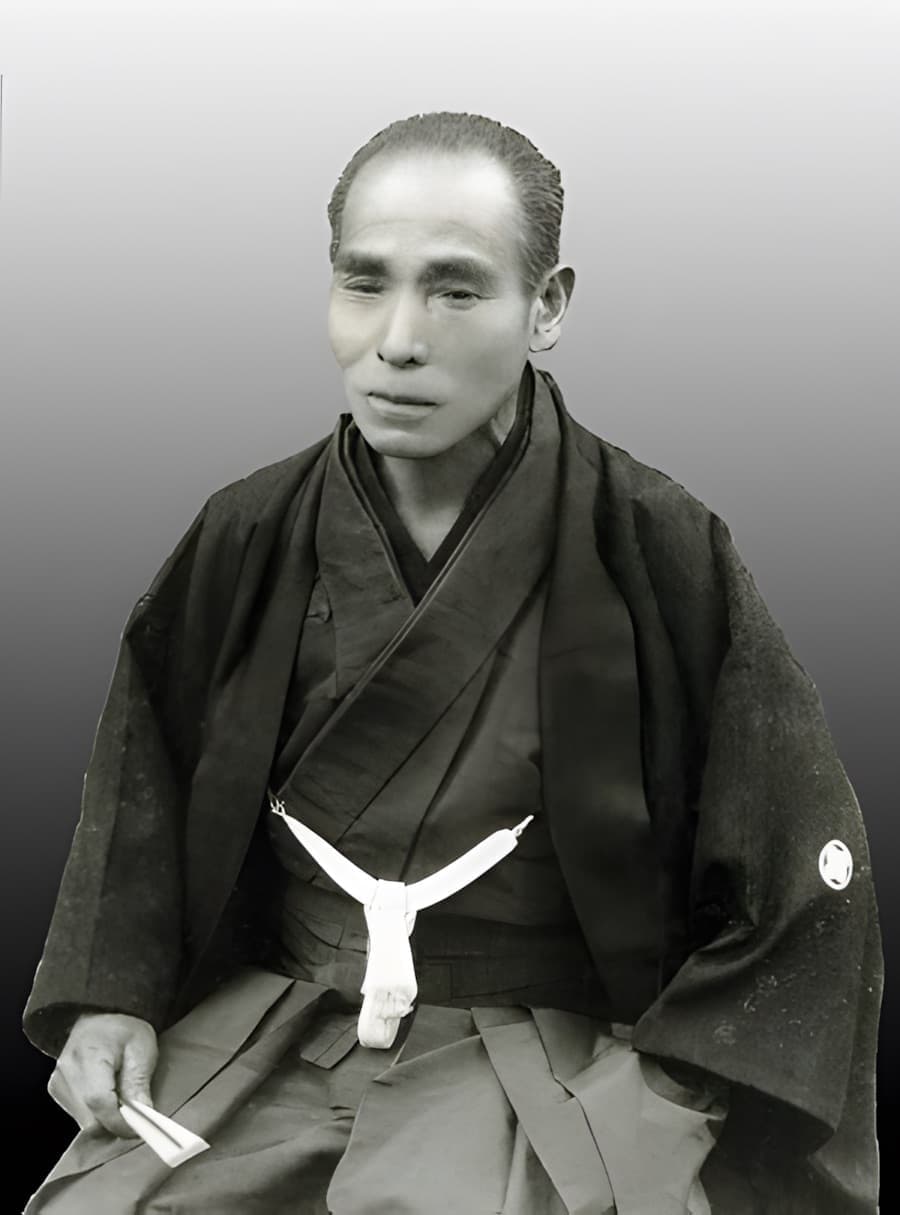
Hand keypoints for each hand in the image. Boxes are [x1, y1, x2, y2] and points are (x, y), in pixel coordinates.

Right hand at [48, 1012, 158, 1137]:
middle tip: (134, 1112)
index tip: (138, 1128)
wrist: (99, 1015)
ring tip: (121, 1098)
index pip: (99, 1101)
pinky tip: (108, 1096)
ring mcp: (58, 1082)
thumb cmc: (123, 1028)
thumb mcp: (141, 1048)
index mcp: (88, 1056)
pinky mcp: (56, 1090)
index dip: (119, 1121)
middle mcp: (67, 1072)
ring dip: (105, 1119)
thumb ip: (139, 1082)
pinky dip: (96, 1113)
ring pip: (84, 1121)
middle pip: (89, 1118)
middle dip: (114, 1123)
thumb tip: (143, 1116)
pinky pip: (78, 1115)